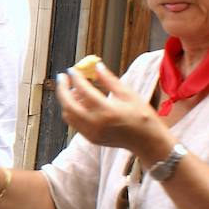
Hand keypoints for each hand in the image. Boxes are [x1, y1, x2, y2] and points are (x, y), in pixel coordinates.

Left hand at [58, 63, 172, 161]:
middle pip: (68, 105)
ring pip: (68, 115)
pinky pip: (74, 122)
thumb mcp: (128, 95)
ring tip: (73, 88)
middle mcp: (96, 124)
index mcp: (107, 111)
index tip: (72, 69)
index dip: (76, 78)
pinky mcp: (90, 138)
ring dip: (66, 100)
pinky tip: (78, 101)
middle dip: (62, 89)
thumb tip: (96, 66)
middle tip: (63, 77)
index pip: (84, 91)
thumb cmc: (142, 116)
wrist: (147, 141)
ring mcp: (91, 133)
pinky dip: (72, 110)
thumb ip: (109, 80)